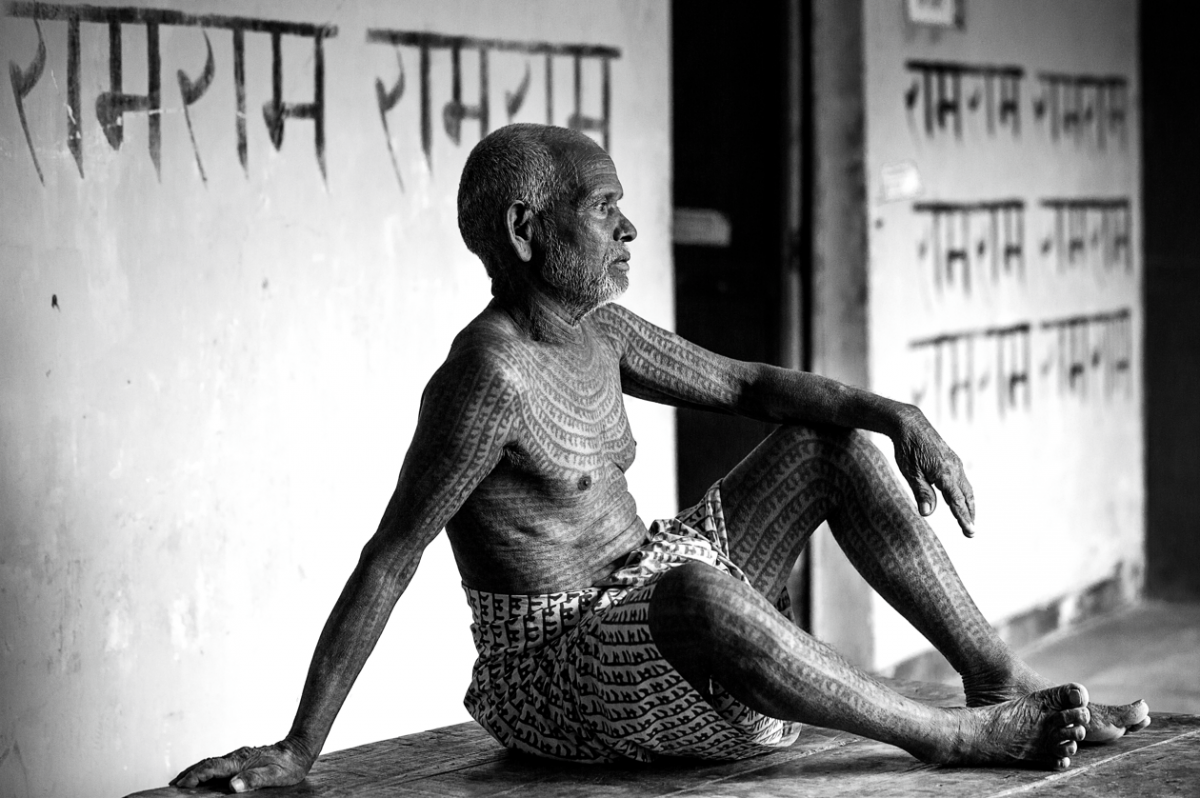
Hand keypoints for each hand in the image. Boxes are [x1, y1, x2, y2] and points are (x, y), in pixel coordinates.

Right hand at [170, 738, 313, 792]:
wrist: (299, 750)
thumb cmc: (289, 766)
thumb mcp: (275, 776)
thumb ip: (254, 780)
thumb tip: (233, 785)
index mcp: (241, 761)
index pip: (212, 768)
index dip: (196, 776)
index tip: (182, 784)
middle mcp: (237, 757)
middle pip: (207, 763)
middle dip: (189, 773)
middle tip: (173, 784)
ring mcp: (239, 756)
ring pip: (212, 762)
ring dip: (196, 771)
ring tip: (182, 781)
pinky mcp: (242, 758)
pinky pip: (219, 764)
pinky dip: (207, 769)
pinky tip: (205, 777)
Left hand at [891, 405, 975, 536]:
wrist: (910, 424)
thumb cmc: (907, 448)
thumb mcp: (910, 472)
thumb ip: (921, 493)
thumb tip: (927, 514)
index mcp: (945, 473)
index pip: (956, 501)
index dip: (963, 518)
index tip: (970, 532)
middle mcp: (955, 468)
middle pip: (966, 496)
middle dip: (969, 514)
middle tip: (970, 533)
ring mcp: (955, 463)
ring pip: (966, 488)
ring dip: (968, 505)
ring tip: (968, 519)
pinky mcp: (952, 460)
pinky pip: (962, 480)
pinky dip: (964, 493)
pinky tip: (959, 499)